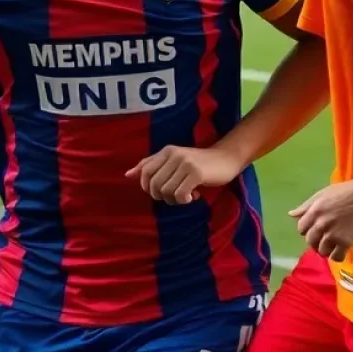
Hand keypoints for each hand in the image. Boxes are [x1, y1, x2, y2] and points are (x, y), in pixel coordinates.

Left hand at [126, 144, 244, 204]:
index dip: (148, 187)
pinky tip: (194, 195)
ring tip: (187, 194)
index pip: (144, 172)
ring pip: (166, 191)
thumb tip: (127, 174)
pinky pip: (180, 194)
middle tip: (176, 195)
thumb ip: (151, 165)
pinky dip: (185, 200)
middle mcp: (173, 155)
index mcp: (166, 151)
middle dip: (162, 196)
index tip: (161, 191)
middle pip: (154, 185)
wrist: (226, 158)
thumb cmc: (198, 162)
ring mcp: (184, 163)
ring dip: (175, 199)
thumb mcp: (173, 160)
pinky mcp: (196, 172)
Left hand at [289, 174, 352, 261]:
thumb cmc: (348, 191)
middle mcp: (321, 223)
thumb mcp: (324, 194)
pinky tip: (342, 250)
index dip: (307, 231)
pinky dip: (338, 256)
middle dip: (316, 242)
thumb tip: (291, 214)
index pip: (301, 228)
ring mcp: (333, 233)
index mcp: (314, 209)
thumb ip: (307, 205)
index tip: (316, 231)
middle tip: (325, 240)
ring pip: (322, 251)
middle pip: (310, 241)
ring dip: (327, 250)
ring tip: (334, 245)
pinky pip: (336, 257)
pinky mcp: (346, 242)